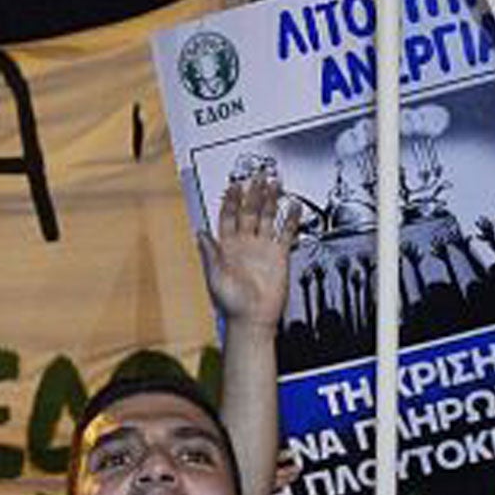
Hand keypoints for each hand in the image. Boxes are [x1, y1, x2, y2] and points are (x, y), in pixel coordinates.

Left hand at [197, 171, 297, 333]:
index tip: (234, 185)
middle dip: (253, 193)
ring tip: (275, 183)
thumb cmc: (231, 303)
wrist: (253, 319)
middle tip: (258, 176)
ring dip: (271, 200)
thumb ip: (210, 253)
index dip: (230, 200)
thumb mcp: (214, 276)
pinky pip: (286, 234)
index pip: (228, 216)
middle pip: (250, 211)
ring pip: (268, 217)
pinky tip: (294, 207)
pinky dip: (291, 220)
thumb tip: (200, 233)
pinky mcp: (279, 256)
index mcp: (228, 246)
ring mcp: (263, 248)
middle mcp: (245, 244)